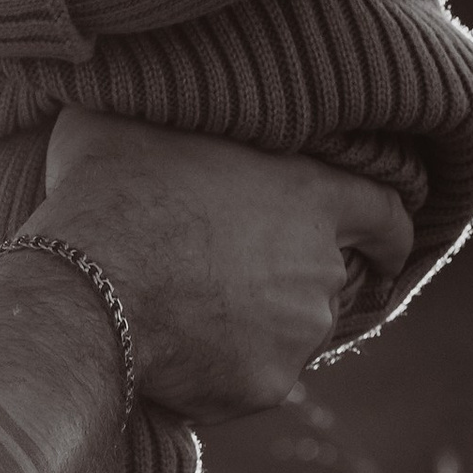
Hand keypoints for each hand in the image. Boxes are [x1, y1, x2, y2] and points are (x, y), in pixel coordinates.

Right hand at [33, 112, 413, 421]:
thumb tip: (141, 88)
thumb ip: (167, 113)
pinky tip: (175, 352)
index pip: (383, 212)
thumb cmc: (108, 192)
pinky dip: (223, 369)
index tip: (386, 247)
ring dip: (255, 325)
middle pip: (326, 279)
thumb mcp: (130, 121)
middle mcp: (319, 268)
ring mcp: (297, 332)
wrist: (85, 288)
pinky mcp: (266, 384)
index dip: (387, 231)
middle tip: (230, 275)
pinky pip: (252, 376)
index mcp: (306, 195)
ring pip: (289, 332)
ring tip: (189, 313)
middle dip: (289, 279)